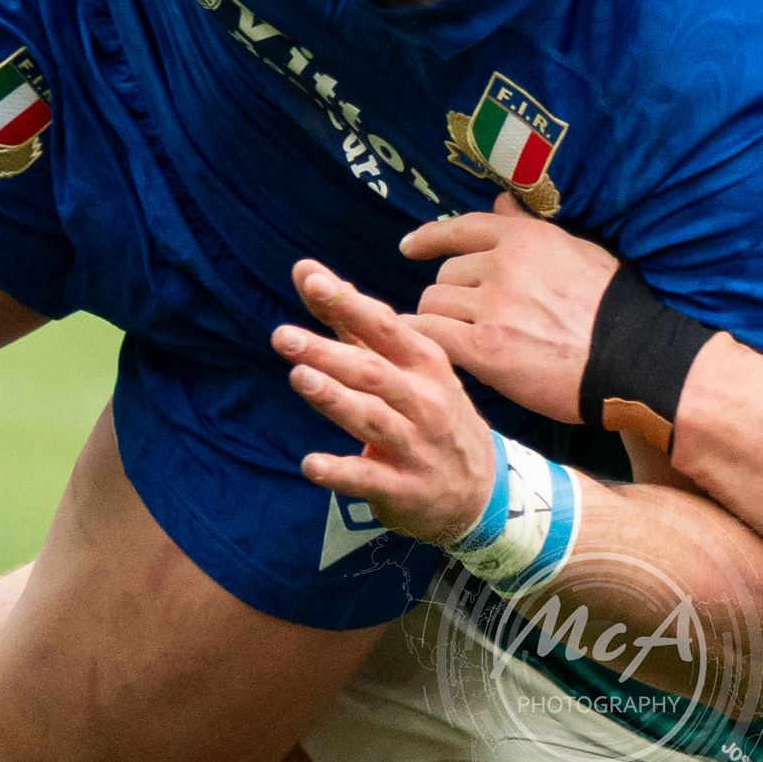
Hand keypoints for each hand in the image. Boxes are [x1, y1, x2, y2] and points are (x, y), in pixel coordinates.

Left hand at [273, 258, 501, 545]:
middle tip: (283, 336)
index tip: (310, 280)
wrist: (479, 488)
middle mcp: (424, 400)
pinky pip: (368, 478)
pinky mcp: (403, 488)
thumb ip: (355, 321)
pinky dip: (339, 472)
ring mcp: (415, 446)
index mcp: (424, 363)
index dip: (348, 304)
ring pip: (372, 418)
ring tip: (299, 378)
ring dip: (335, 399)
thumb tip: (309, 273)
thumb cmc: (431, 410)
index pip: (383, 327)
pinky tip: (310, 464)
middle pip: (372, 371)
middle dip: (328, 353)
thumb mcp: (409, 365)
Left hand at [400, 194, 611, 424]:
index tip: (410, 247)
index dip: (429, 238)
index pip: (460, 229)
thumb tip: (499, 202)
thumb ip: (530, 228)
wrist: (634, 361)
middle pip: (444, 274)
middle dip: (451, 297)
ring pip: (433, 305)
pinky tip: (438, 352)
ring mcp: (492, 305)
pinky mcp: (485, 347)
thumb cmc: (613, 310)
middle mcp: (503, 264)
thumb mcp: (577, 251)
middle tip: (473, 322)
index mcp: (525, 238)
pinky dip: (429, 343)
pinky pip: (430, 335)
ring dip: (442, 323)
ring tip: (467, 342)